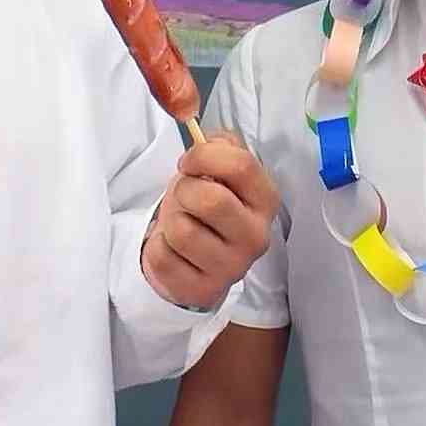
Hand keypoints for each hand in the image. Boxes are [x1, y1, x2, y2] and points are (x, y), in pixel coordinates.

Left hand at [142, 128, 278, 310]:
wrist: (196, 257)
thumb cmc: (207, 207)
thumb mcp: (219, 171)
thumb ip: (219, 146)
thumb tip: (202, 135)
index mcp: (266, 200)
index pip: (241, 165)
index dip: (203, 156)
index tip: (187, 162)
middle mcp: (257, 236)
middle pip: (210, 199)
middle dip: (184, 190)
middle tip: (184, 195)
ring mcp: (233, 268)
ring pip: (182, 230)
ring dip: (170, 220)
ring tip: (180, 222)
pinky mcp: (203, 290)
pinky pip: (163, 257)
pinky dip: (158, 247)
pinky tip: (173, 249)